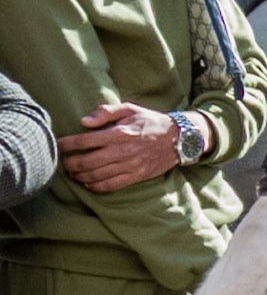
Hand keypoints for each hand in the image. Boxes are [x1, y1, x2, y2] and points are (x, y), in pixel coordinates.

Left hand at [61, 103, 183, 191]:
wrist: (180, 138)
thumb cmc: (151, 121)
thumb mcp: (130, 109)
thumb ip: (106, 112)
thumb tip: (84, 122)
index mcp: (120, 133)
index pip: (85, 141)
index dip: (67, 144)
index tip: (59, 144)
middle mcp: (124, 151)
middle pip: (86, 162)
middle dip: (70, 163)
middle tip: (63, 162)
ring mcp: (131, 166)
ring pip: (96, 175)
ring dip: (79, 176)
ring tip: (73, 173)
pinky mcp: (137, 176)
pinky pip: (110, 185)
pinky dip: (95, 186)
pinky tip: (88, 182)